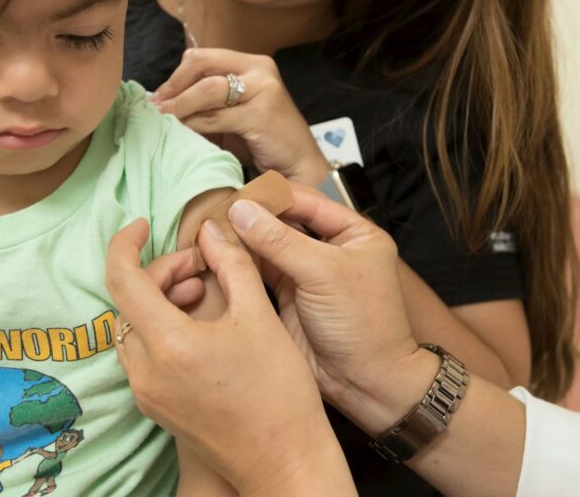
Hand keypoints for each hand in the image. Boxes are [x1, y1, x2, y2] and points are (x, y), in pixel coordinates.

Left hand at [106, 218, 345, 494]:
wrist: (284, 461)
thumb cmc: (279, 392)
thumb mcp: (259, 315)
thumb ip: (231, 264)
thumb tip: (210, 231)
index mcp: (168, 344)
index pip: (121, 279)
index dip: (125, 243)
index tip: (142, 224)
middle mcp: (146, 371)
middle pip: (129, 301)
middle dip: (161, 272)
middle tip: (201, 265)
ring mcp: (147, 393)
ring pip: (133, 327)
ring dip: (160, 300)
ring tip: (203, 291)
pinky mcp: (155, 407)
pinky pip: (143, 353)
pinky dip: (161, 328)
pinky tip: (198, 324)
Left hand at [151, 48, 329, 184]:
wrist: (299, 166)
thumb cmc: (263, 142)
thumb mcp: (232, 115)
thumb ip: (207, 103)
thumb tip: (163, 103)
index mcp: (252, 63)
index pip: (203, 57)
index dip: (176, 76)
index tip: (158, 97)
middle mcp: (260, 69)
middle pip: (201, 66)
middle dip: (173, 88)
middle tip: (155, 108)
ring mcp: (263, 89)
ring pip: (206, 90)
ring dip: (179, 106)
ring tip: (162, 120)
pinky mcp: (261, 113)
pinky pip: (215, 117)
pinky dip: (193, 124)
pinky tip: (182, 134)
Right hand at [226, 185, 420, 412]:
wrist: (366, 383)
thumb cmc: (363, 326)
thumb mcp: (323, 273)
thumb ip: (280, 240)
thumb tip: (241, 210)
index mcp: (354, 233)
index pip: (307, 201)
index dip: (272, 198)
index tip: (238, 196)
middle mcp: (331, 248)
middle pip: (285, 221)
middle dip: (254, 218)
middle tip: (218, 213)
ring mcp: (308, 273)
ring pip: (269, 246)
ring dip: (243, 240)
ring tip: (212, 231)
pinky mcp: (289, 296)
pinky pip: (261, 271)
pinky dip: (241, 263)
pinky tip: (218, 255)